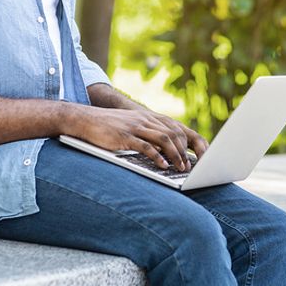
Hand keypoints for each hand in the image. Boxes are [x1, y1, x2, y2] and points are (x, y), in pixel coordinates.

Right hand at [69, 107, 204, 171]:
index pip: (177, 128)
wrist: (86, 119)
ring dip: (175, 155)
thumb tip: (166, 151)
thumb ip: (148, 134)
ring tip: (180, 169)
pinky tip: (162, 166)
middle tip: (190, 167)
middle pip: (174, 134)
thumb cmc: (110, 127)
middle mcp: (146, 119)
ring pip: (163, 139)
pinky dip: (157, 157)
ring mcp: (136, 127)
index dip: (190, 141)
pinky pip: (145, 146)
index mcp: (150, 117)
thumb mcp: (133, 126)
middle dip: (185, 151)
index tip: (199, 155)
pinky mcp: (125, 136)